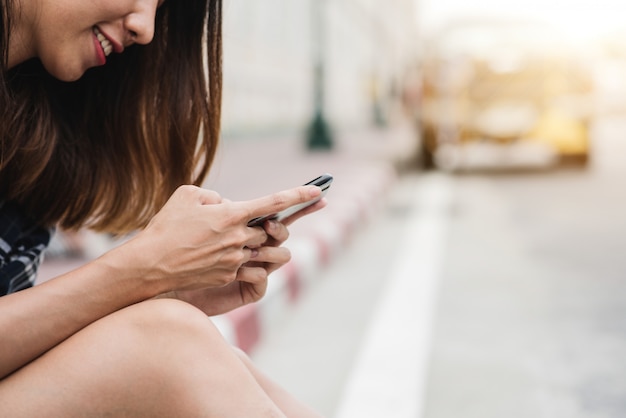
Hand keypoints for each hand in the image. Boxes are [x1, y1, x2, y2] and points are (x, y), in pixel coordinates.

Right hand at [123, 184, 321, 296]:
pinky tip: (240, 258)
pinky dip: (252, 263)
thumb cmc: (166, 226)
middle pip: (273, 230)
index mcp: (232, 214)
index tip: (319, 190)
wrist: (150, 265)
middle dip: (272, 225)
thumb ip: (215, 196)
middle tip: (261, 222)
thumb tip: (228, 205)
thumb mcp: (188, 195)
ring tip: (259, 243)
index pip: (274, 202)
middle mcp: (239, 238)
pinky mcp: (229, 276)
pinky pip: (254, 270)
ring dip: (269, 248)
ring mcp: (235, 259)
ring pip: (269, 254)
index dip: (299, 195)